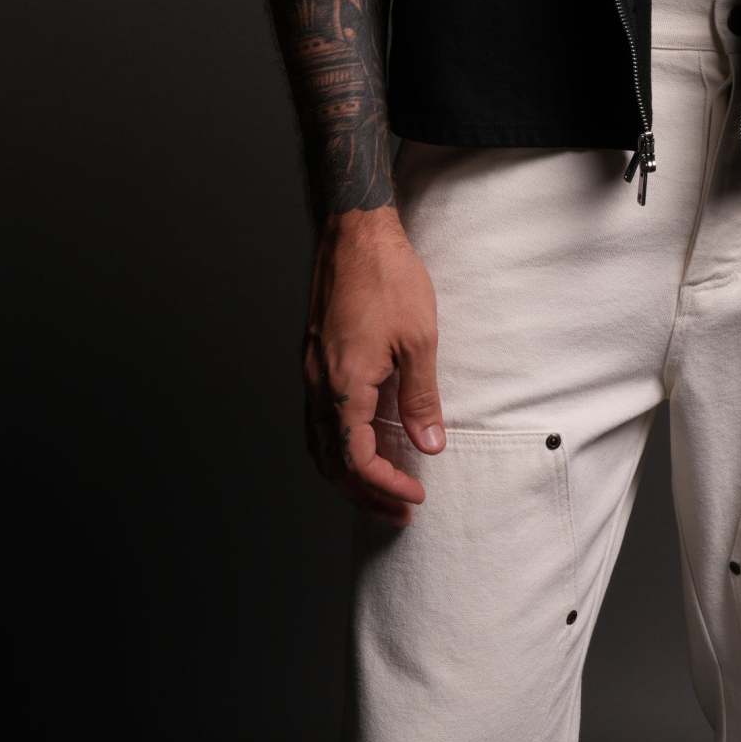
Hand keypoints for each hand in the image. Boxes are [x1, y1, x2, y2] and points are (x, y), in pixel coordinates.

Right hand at [303, 205, 445, 522]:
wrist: (355, 232)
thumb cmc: (389, 278)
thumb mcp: (418, 341)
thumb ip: (421, 399)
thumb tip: (429, 446)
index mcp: (343, 386)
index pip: (356, 460)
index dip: (386, 486)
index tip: (416, 495)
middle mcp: (318, 385)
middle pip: (331, 463)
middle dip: (365, 493)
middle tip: (399, 510)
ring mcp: (311, 372)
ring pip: (319, 444)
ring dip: (348, 474)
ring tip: (381, 488)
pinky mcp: (314, 359)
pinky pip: (318, 420)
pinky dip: (338, 445)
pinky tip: (363, 443)